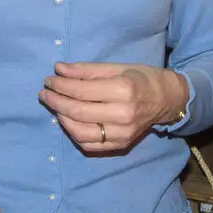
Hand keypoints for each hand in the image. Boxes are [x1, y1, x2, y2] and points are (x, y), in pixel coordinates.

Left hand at [38, 62, 187, 152]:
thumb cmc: (141, 78)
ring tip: (54, 106)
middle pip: (78, 112)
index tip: (48, 79)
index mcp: (124, 90)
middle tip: (44, 93)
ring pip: (80, 132)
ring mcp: (122, 133)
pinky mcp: (121, 145)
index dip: (60, 85)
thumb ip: (86, 70)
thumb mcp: (116, 68)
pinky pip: (89, 145)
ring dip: (62, 118)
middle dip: (56, 101)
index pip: (81, 91)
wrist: (167, 100)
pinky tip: (68, 120)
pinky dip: (74, 133)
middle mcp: (123, 114)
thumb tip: (58, 69)